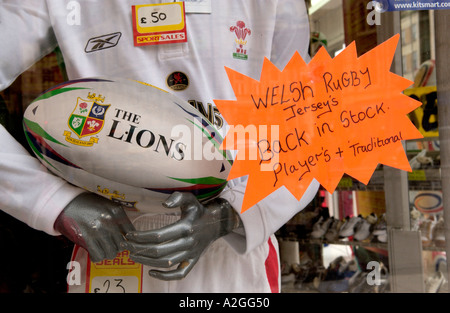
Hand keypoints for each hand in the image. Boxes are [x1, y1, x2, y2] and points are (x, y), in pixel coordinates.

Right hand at [54, 192, 134, 261]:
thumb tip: (128, 235)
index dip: (128, 239)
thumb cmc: (88, 204)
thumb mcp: (107, 205)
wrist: (66, 203)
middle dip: (117, 247)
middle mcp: (110, 220)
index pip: (131, 232)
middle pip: (122, 245)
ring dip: (107, 253)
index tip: (123, 242)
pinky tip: (94, 252)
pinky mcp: (86, 238)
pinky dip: (97, 257)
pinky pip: (98, 256)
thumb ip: (118, 218)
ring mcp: (98, 230)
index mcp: (116, 211)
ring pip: (111, 253)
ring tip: (102, 249)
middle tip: (110, 245)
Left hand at [125, 192, 240, 279]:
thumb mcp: (190, 199)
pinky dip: (165, 276)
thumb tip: (164, 204)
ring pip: (166, 263)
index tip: (130, 235)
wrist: (217, 223)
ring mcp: (191, 254)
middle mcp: (188, 242)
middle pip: (159, 251)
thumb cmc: (199, 211)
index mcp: (185, 227)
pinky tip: (152, 272)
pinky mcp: (193, 261)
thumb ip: (178, 197)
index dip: (142, 237)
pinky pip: (180, 274)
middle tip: (127, 246)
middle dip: (140, 249)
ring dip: (147, 262)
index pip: (159, 235)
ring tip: (134, 256)